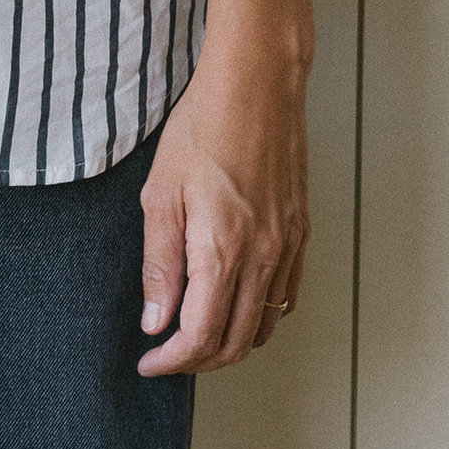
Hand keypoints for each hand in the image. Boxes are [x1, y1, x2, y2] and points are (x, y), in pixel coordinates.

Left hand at [136, 27, 311, 374]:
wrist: (256, 87)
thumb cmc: (203, 129)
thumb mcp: (160, 195)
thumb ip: (158, 264)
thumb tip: (155, 321)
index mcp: (222, 251)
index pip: (201, 337)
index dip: (171, 361)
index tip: (148, 361)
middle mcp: (262, 257)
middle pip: (236, 343)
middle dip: (198, 362)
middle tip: (167, 355)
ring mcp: (286, 246)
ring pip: (264, 325)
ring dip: (230, 343)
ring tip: (195, 334)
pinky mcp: (300, 232)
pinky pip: (285, 296)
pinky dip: (260, 316)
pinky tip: (235, 304)